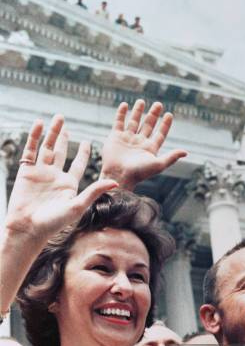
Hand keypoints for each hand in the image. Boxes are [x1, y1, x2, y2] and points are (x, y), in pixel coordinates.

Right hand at [6, 116, 117, 241]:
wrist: (29, 227)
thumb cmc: (54, 222)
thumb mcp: (78, 205)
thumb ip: (95, 191)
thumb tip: (116, 182)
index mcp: (69, 185)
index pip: (77, 164)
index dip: (83, 153)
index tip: (88, 142)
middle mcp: (55, 177)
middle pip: (60, 152)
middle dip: (64, 137)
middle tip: (66, 121)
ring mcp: (40, 173)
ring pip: (46, 148)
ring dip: (52, 133)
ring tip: (58, 118)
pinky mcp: (26, 172)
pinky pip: (30, 150)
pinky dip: (34, 137)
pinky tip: (39, 124)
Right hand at [101, 99, 187, 189]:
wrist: (119, 175)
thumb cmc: (139, 172)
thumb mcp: (158, 164)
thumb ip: (171, 157)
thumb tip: (186, 152)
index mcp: (150, 149)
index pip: (160, 134)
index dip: (165, 125)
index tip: (169, 114)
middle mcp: (139, 143)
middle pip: (148, 125)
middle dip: (153, 115)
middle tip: (158, 104)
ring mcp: (127, 139)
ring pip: (134, 122)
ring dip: (138, 111)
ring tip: (142, 101)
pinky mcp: (115, 137)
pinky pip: (118, 122)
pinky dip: (121, 113)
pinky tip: (125, 104)